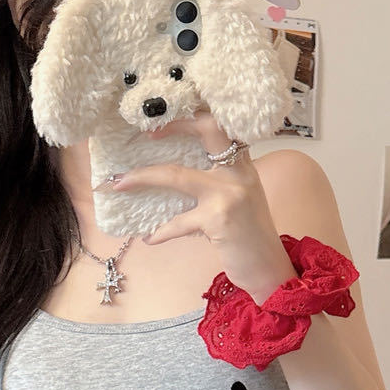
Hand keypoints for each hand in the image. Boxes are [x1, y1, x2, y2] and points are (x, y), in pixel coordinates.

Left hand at [110, 107, 294, 302]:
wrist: (271, 271)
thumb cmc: (251, 239)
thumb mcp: (240, 202)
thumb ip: (218, 184)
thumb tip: (174, 179)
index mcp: (244, 165)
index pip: (221, 125)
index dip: (192, 118)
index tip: (165, 123)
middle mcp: (240, 172)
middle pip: (206, 128)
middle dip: (173, 125)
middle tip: (147, 134)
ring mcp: (230, 193)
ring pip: (176, 174)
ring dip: (142, 177)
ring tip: (118, 184)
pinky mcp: (219, 218)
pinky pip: (178, 221)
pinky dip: (160, 231)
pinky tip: (150, 238)